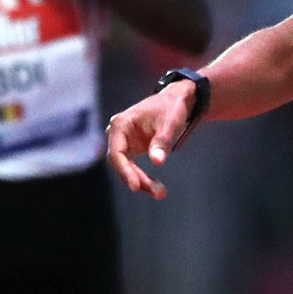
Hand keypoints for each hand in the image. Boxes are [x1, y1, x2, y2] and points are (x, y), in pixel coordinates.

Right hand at [105, 80, 197, 199]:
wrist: (176, 100)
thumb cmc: (171, 108)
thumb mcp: (170, 123)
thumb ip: (162, 142)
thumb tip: (157, 161)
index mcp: (120, 124)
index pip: (116, 153)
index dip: (124, 171)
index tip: (135, 186)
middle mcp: (117, 134)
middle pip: (121, 163)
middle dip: (137, 179)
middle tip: (158, 192)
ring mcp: (123, 142)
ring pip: (127, 168)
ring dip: (142, 181)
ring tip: (160, 192)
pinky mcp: (131, 149)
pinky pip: (133, 167)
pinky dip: (144, 178)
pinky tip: (156, 187)